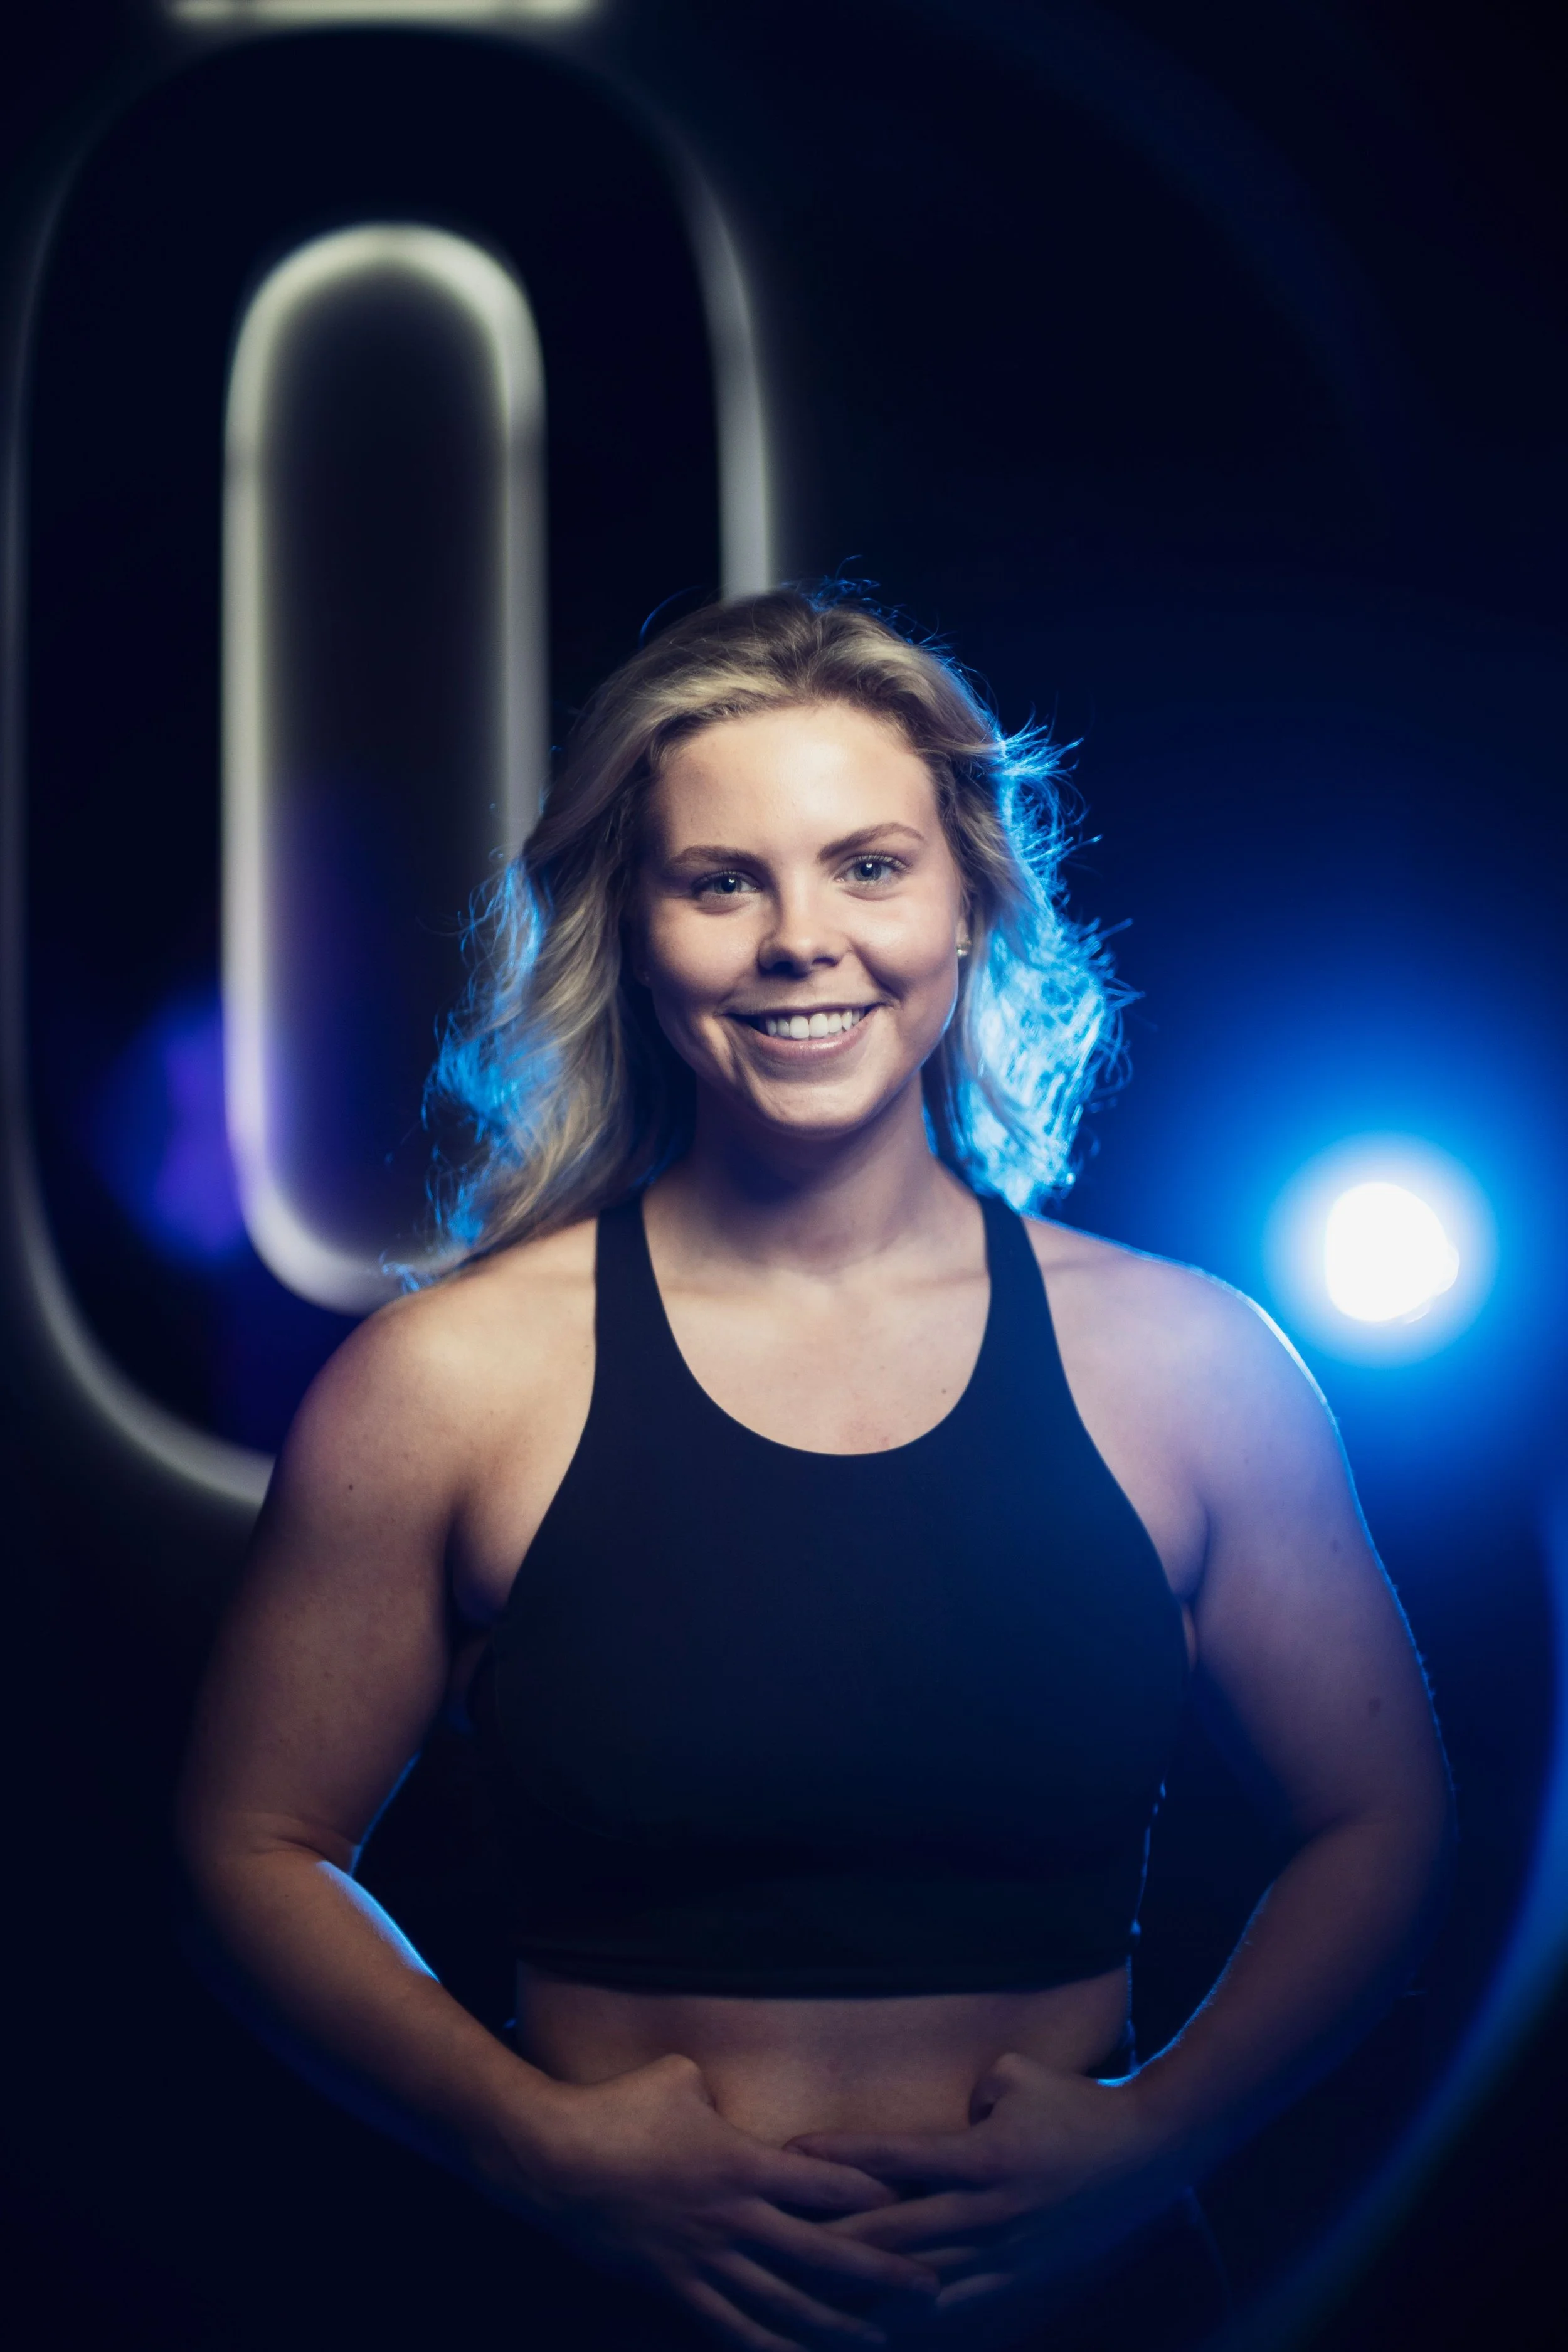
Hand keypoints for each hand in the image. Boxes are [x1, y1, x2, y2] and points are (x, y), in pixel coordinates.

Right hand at [517, 2052, 942, 2348]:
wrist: (552, 2160)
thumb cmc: (617, 2107)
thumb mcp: (678, 2075)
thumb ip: (720, 2086)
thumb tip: (736, 2085)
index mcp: (740, 2163)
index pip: (824, 2185)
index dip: (872, 2196)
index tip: (918, 2204)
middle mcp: (732, 2219)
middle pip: (821, 2255)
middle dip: (880, 2274)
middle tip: (930, 2287)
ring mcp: (704, 2260)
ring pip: (784, 2305)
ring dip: (835, 2327)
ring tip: (881, 2342)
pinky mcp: (675, 2289)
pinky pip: (731, 2329)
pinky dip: (769, 2351)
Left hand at [787, 2055, 1175, 2337]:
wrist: (1147, 2154)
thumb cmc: (1079, 2104)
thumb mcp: (1019, 2075)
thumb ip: (970, 2093)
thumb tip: (947, 2109)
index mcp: (982, 2156)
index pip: (896, 2156)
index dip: (841, 2154)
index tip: (790, 2153)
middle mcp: (987, 2211)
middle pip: (895, 2230)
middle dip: (834, 2238)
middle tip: (779, 2242)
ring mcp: (1004, 2251)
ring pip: (921, 2279)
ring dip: (867, 2289)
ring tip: (815, 2300)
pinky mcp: (1020, 2276)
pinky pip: (960, 2302)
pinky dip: (918, 2316)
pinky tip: (880, 2328)